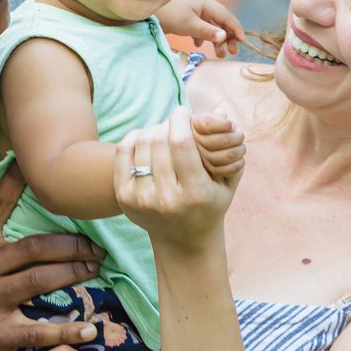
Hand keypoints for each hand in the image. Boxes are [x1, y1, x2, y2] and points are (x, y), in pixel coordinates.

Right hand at [0, 166, 104, 350]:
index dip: (23, 181)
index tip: (47, 166)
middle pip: (37, 246)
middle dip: (73, 244)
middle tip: (95, 246)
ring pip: (43, 278)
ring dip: (75, 273)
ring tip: (95, 270)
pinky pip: (40, 329)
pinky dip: (67, 330)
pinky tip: (88, 329)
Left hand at [116, 107, 240, 248]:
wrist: (184, 242)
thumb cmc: (210, 205)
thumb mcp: (227, 181)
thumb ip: (227, 146)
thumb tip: (218, 109)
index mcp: (195, 194)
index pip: (181, 144)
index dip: (180, 120)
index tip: (182, 111)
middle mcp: (166, 199)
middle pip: (159, 141)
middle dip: (167, 124)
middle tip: (174, 122)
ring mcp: (141, 199)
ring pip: (141, 143)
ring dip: (152, 130)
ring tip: (163, 132)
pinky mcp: (124, 197)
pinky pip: (123, 153)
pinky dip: (134, 138)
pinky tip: (145, 138)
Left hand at [157, 0, 244, 57]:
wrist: (147, 10)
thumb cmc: (168, 15)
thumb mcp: (189, 25)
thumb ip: (208, 31)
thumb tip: (224, 37)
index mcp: (206, 2)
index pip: (227, 16)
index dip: (236, 29)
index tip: (243, 43)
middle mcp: (202, 4)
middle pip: (221, 21)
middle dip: (227, 37)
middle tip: (231, 52)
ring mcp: (194, 9)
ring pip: (211, 25)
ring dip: (216, 38)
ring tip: (218, 53)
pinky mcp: (186, 15)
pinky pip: (201, 26)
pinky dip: (203, 36)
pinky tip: (198, 44)